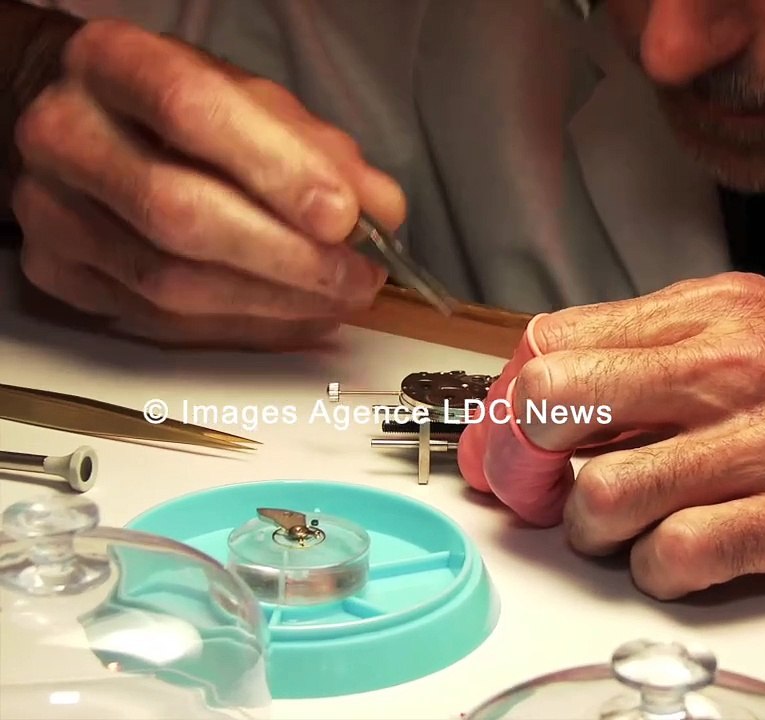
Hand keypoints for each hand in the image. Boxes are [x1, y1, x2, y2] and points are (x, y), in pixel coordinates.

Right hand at [11, 19, 404, 347]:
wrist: (87, 128)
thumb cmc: (178, 114)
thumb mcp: (251, 102)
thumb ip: (317, 149)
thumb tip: (380, 210)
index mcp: (114, 63)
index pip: (192, 112)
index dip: (276, 170)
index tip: (343, 217)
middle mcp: (67, 133)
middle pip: (179, 213)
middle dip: (286, 257)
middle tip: (355, 276)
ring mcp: (50, 209)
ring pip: (170, 282)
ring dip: (272, 302)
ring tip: (337, 299)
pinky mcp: (58, 271)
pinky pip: (160, 322)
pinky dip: (242, 327)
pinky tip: (293, 318)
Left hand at [460, 273, 764, 598]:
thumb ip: (673, 348)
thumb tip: (575, 387)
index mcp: (718, 312)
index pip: (556, 341)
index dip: (517, 400)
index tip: (522, 438)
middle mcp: (734, 365)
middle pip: (557, 401)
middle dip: (531, 461)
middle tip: (551, 489)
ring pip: (606, 492)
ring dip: (596, 529)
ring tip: (628, 530)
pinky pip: (677, 555)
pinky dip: (660, 572)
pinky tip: (682, 560)